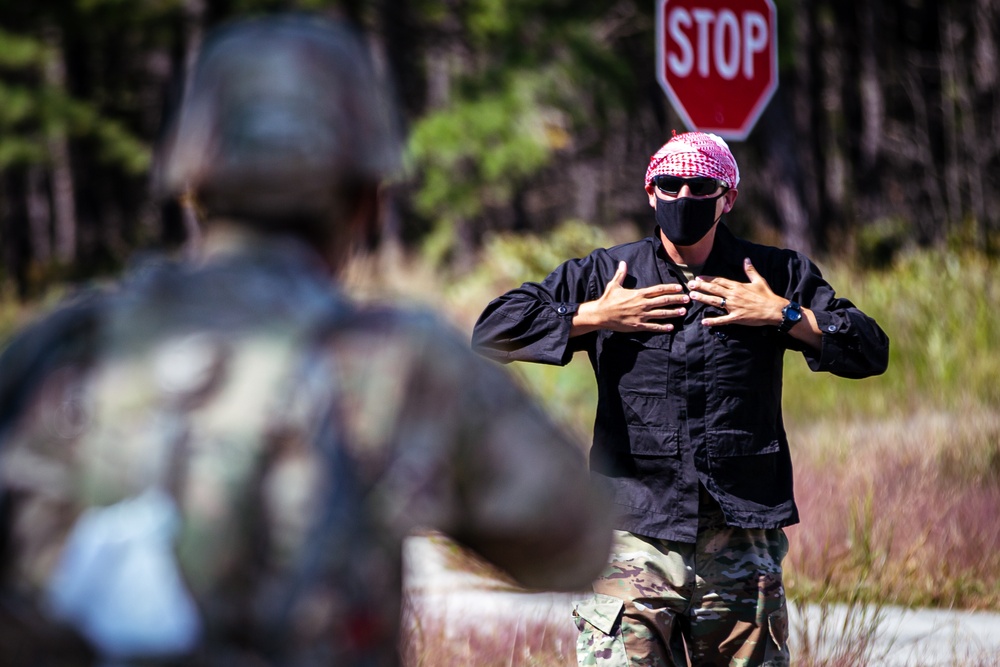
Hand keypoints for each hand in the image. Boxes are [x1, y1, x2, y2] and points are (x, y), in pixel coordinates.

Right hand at [572, 261, 687, 334]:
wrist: (600, 315)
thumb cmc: (607, 299)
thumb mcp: (614, 284)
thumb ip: (621, 274)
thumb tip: (623, 262)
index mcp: (638, 293)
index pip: (658, 289)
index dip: (670, 288)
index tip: (680, 287)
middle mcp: (642, 304)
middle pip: (663, 301)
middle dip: (677, 300)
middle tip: (687, 299)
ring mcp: (641, 315)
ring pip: (661, 313)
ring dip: (673, 312)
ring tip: (683, 312)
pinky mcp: (638, 325)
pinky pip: (653, 326)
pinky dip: (663, 327)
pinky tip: (671, 327)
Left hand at [687, 258, 785, 326]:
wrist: (774, 310)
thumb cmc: (767, 295)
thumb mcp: (759, 280)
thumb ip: (750, 270)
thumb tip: (746, 259)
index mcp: (738, 286)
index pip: (719, 281)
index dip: (708, 279)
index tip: (698, 278)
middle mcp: (733, 295)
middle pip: (714, 289)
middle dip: (701, 286)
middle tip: (690, 285)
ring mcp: (734, 306)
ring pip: (714, 302)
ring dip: (702, 299)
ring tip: (692, 296)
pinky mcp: (736, 317)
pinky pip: (722, 320)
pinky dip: (713, 321)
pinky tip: (704, 322)